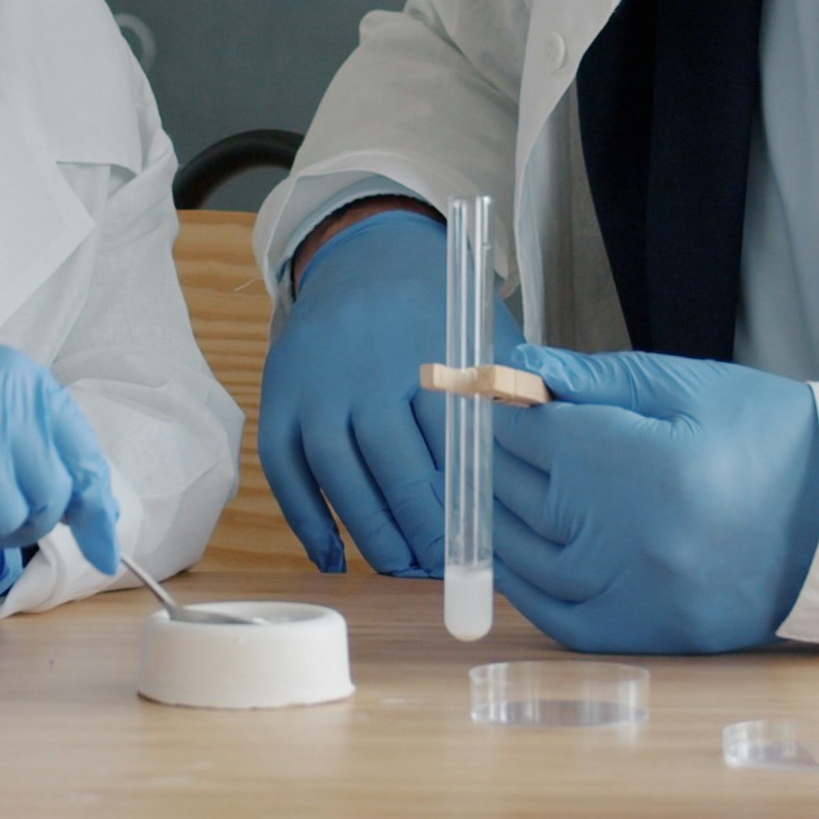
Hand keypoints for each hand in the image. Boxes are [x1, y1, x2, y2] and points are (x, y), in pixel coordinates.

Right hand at [258, 209, 518, 575]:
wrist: (364, 249)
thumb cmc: (437, 303)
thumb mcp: (484, 331)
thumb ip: (510, 389)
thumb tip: (540, 459)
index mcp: (426, 353)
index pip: (451, 445)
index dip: (466, 502)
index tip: (482, 543)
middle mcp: (363, 371)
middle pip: (393, 468)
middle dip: (421, 530)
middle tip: (442, 569)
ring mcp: (316, 384)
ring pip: (336, 474)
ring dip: (367, 532)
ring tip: (397, 568)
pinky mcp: (278, 393)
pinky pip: (283, 468)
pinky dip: (305, 520)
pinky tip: (331, 558)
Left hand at [489, 344, 818, 653]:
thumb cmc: (771, 440)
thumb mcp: (690, 386)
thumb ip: (597, 378)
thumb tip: (518, 366)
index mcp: (647, 464)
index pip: (537, 436)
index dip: (506, 415)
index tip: (493, 400)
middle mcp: (635, 538)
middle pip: (525, 492)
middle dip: (499, 459)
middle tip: (490, 438)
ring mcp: (640, 594)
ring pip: (528, 556)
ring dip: (496, 517)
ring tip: (492, 487)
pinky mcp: (651, 634)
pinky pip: (561, 618)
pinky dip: (524, 588)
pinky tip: (510, 554)